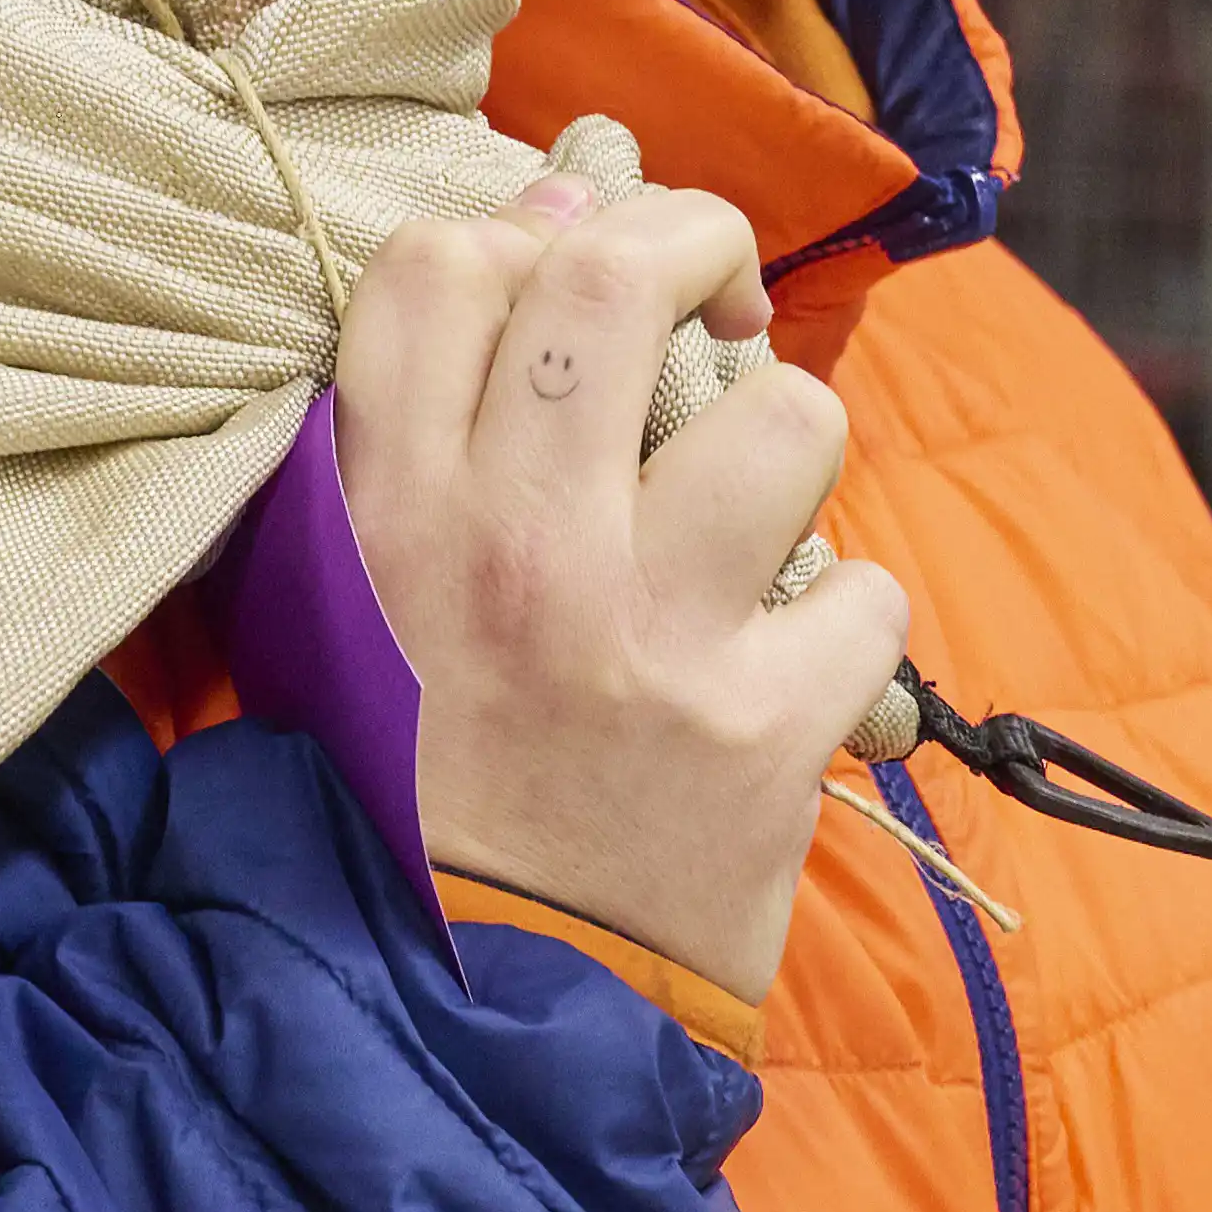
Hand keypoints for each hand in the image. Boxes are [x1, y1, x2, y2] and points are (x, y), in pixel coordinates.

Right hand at [329, 173, 908, 1009]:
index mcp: (381, 513)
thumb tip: (548, 202)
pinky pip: (872, 593)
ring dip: (792, 441)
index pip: (446, 264)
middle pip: (619, 274)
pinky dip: (851, 625)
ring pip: (786, 418)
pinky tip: (795, 668)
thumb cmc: (407, 782)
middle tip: (719, 294)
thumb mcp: (339, 600)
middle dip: (703, 244)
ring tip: (758, 505)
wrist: (469, 1009)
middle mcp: (507, 550)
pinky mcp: (759, 731)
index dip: (536, 228)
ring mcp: (640, 635)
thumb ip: (417, 419)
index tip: (581, 271)